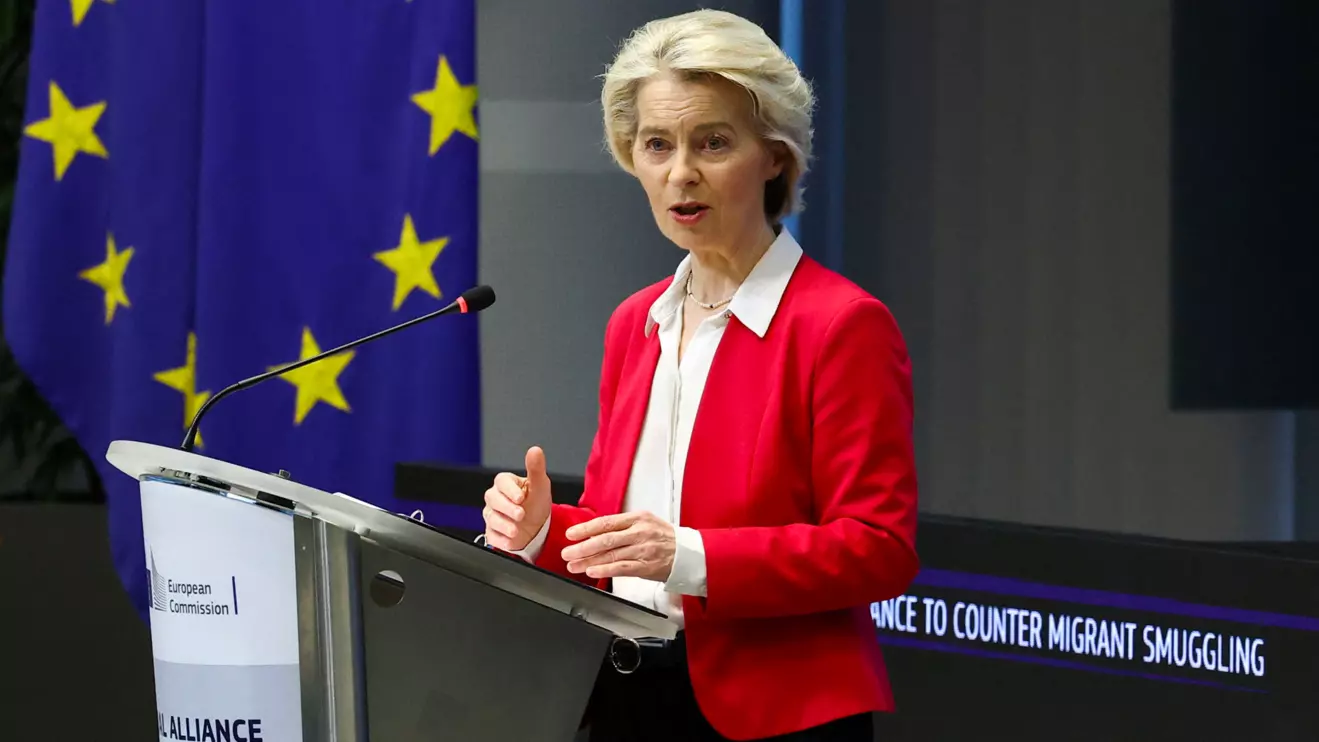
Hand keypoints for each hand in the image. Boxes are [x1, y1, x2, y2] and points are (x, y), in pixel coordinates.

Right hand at [483, 446, 552, 550]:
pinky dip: (501, 539)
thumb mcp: (540, 486)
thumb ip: (536, 468)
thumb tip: (535, 450)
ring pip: (491, 518)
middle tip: (521, 514)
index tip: (520, 497)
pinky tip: (511, 540)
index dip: (509, 490)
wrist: (537, 529)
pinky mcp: (492, 532)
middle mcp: (496, 498)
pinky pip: (492, 535)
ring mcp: (492, 515)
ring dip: (504, 525)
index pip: (501, 481)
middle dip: (507, 508)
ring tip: (516, 530)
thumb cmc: (536, 504)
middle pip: (493, 499)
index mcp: (506, 484)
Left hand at [561, 511, 675, 581]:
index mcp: (637, 518)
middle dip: (583, 547)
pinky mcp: (646, 567)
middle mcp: (639, 533)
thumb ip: (622, 527)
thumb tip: (594, 533)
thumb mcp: (645, 523)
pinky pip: (622, 568)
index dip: (586, 528)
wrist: (688, 553)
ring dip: (589, 561)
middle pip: (606, 539)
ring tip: (573, 565)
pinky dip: (605, 570)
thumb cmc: (664, 538)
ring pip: (611, 555)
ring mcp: (643, 550)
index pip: (607, 522)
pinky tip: (592, 572)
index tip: (571, 534)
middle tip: (566, 552)